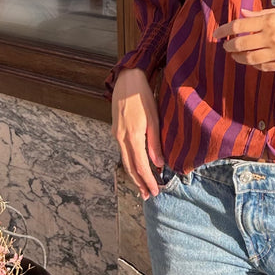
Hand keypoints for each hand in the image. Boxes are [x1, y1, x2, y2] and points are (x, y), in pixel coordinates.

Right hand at [111, 67, 163, 198]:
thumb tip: (157, 164)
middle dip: (138, 183)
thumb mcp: (153, 118)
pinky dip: (130, 162)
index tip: (154, 192)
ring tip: (142, 186)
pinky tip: (136, 165)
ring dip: (133, 174)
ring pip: (125, 160)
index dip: (147, 180)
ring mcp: (116, 134)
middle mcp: (120, 138)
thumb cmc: (143, 96)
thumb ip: (154, 142)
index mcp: (131, 136)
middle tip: (146, 196)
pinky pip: (123, 151)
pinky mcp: (116, 130)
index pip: (140, 166)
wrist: (127, 79)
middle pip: (129, 167)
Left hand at [213, 7, 274, 71]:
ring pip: (249, 59)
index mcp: (272, 21)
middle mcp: (273, 37)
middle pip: (240, 45)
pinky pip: (264, 67)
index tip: (217, 33)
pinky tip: (252, 61)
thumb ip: (264, 13)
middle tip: (225, 45)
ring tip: (234, 55)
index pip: (239, 26)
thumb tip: (244, 12)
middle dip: (229, 46)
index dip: (224, 30)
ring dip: (238, 57)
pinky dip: (254, 64)